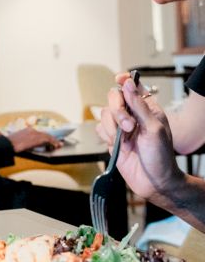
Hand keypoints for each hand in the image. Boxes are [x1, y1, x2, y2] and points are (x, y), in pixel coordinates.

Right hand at [7, 127, 61, 152]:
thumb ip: (22, 141)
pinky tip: (57, 146)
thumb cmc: (9, 144)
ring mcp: (35, 134)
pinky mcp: (37, 138)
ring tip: (59, 145)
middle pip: (44, 134)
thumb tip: (24, 145)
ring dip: (54, 141)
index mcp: (27, 130)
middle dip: (51, 138)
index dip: (45, 137)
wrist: (8, 144)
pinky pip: (49, 140)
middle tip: (57, 142)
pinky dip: (54, 143)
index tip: (49, 140)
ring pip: (48, 136)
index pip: (39, 133)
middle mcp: (32, 130)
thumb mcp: (16, 141)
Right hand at [96, 77, 181, 201]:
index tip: (119, 79)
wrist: (154, 182)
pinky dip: (106, 136)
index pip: (133, 87)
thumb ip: (139, 105)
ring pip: (105, 114)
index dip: (125, 81)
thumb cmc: (161, 157)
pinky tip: (118, 146)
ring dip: (112, 127)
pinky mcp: (111, 139)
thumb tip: (128, 83)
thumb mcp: (153, 128)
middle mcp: (133, 115)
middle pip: (114, 99)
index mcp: (148, 108)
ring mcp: (121, 127)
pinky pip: (100, 129)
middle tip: (128, 126)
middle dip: (118, 112)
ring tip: (126, 141)